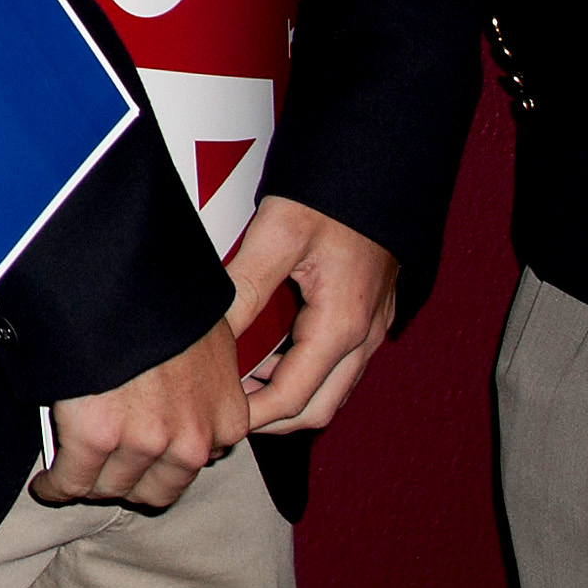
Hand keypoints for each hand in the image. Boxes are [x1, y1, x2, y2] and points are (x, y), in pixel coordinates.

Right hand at [36, 316, 246, 508]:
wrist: (120, 273)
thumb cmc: (161, 296)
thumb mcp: (209, 339)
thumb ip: (204, 384)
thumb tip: (179, 396)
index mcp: (227, 420)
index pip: (195, 468)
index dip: (161, 464)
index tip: (141, 461)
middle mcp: (193, 440)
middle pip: (156, 491)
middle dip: (130, 482)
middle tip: (106, 470)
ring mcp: (147, 442)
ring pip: (112, 488)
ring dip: (90, 483)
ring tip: (70, 475)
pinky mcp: (97, 437)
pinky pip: (72, 481)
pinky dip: (56, 485)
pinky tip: (47, 482)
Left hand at [224, 196, 400, 435]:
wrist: (378, 169)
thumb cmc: (330, 197)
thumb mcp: (277, 235)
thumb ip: (244, 287)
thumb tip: (208, 335)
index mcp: (341, 327)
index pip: (294, 399)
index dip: (252, 416)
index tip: (215, 417)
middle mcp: (363, 338)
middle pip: (317, 408)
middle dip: (270, 419)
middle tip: (223, 410)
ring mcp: (370, 329)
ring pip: (329, 389)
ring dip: (287, 397)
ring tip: (237, 385)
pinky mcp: (367, 315)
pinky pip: (337, 365)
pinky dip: (302, 374)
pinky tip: (265, 356)